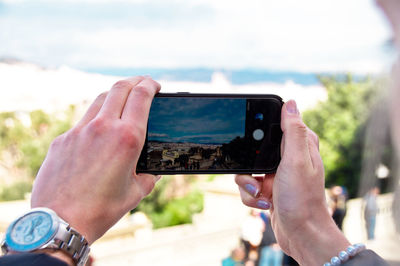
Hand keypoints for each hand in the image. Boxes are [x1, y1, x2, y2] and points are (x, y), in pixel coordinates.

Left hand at [31, 76, 160, 244]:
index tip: (154, 85)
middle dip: (134, 81)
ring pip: (99, 99)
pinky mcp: (63, 139)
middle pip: (119, 88)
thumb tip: (154, 169)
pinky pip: (83, 120)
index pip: (141, 96)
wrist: (62, 221)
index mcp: (127, 138)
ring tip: (122, 99)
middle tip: (142, 83)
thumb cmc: (102, 209)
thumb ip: (150, 175)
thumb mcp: (136, 192)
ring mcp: (80, 131)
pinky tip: (100, 129)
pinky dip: (96, 117)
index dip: (150, 85)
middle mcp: (103, 128)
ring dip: (114, 94)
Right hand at [235, 100, 349, 265]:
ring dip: (248, 182)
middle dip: (249, 161)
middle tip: (256, 173)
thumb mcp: (296, 161)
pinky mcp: (268, 189)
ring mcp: (277, 174)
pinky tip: (263, 203)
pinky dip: (251, 196)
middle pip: (257, 147)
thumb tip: (291, 103)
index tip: (252, 128)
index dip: (264, 123)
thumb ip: (293, 132)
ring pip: (248, 168)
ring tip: (259, 192)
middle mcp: (289, 158)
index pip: (280, 123)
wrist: (300, 234)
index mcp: (300, 146)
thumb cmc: (302, 199)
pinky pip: (248, 186)